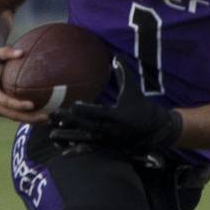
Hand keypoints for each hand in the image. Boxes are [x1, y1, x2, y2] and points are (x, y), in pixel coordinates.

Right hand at [0, 45, 45, 123]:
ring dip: (30, 120)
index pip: (5, 101)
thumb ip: (7, 52)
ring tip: (47, 119)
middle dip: (29, 118)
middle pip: (11, 115)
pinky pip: (13, 116)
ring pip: (13, 118)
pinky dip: (26, 117)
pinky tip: (41, 116)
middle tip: (47, 117)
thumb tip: (21, 53)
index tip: (33, 105)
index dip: (18, 105)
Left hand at [49, 62, 182, 154]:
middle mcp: (111, 129)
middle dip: (70, 121)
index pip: (98, 113)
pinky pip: (90, 149)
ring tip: (53, 135)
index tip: (74, 105)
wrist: (157, 131)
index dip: (85, 109)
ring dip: (69, 137)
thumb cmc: (144, 108)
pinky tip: (64, 151)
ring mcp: (109, 140)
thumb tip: (115, 58)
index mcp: (118, 116)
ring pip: (85, 139)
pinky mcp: (108, 146)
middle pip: (87, 126)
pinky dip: (77, 150)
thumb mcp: (134, 91)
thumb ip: (124, 75)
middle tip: (54, 115)